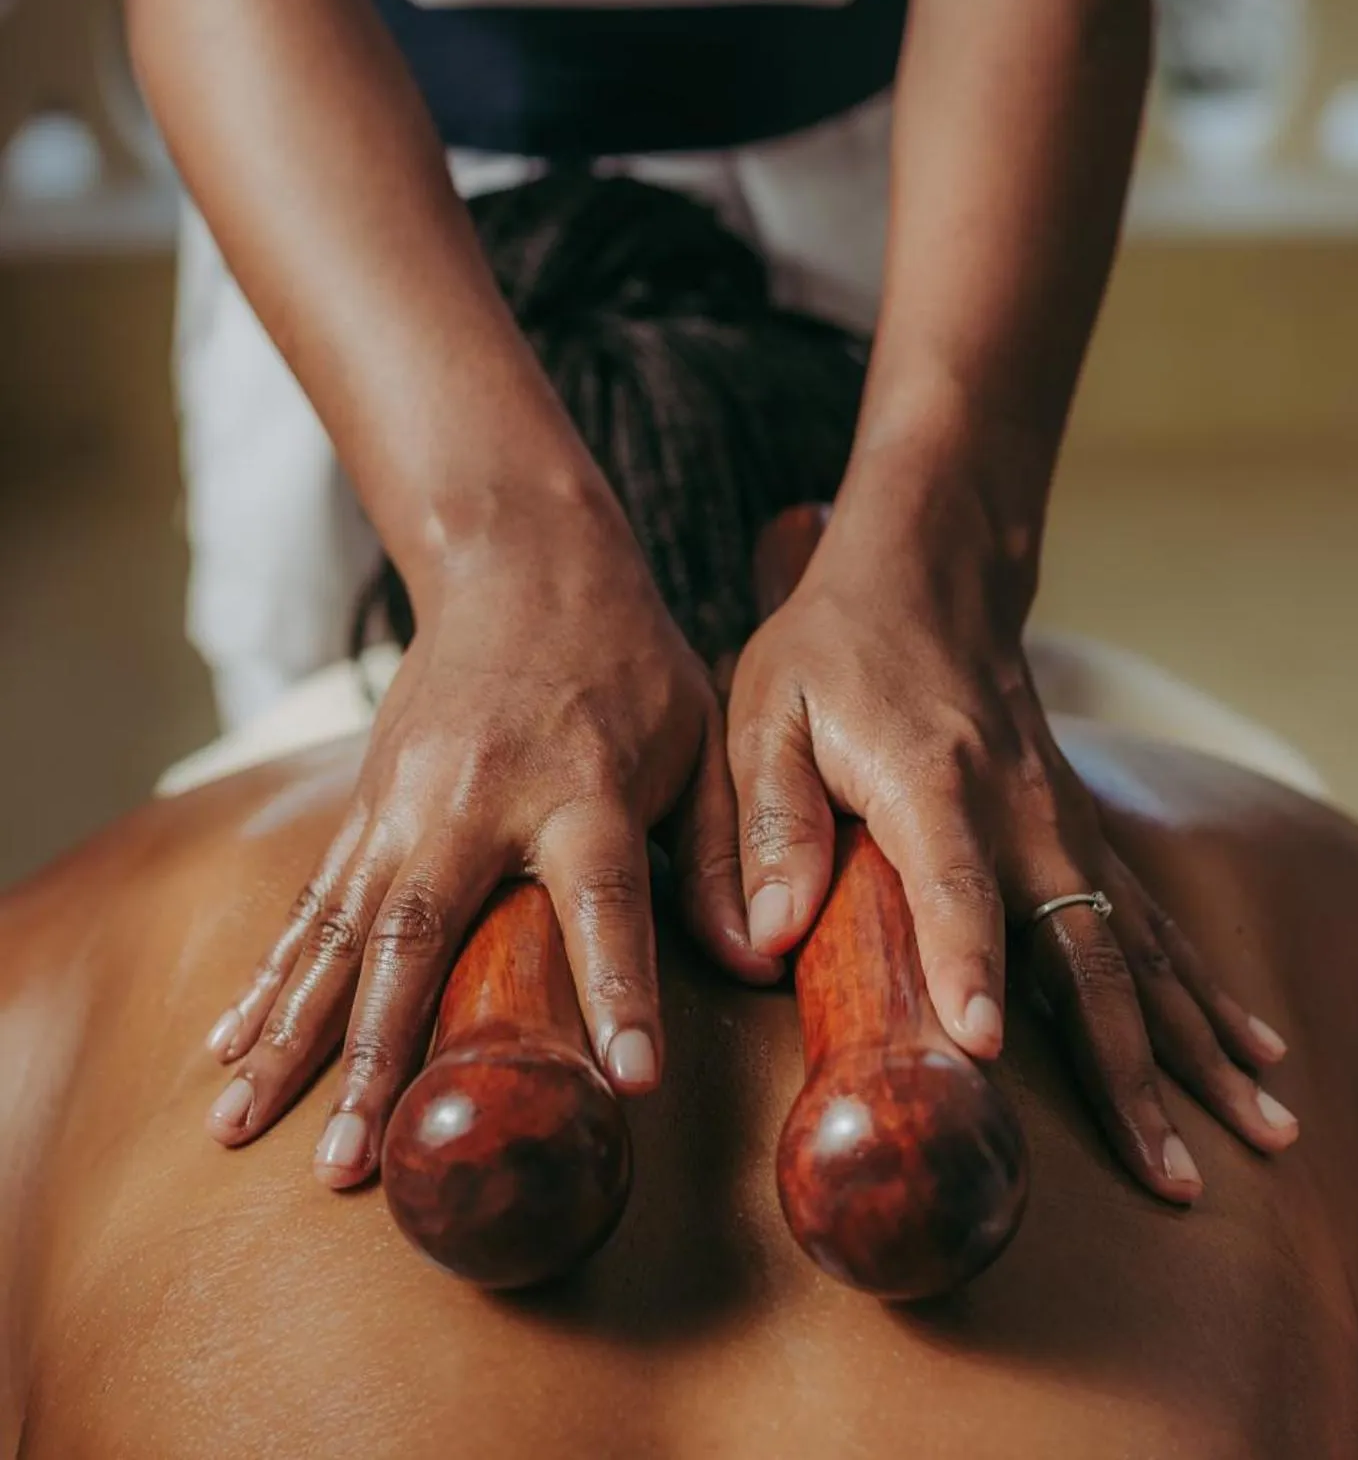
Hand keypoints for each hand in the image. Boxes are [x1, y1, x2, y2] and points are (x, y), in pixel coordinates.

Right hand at [202, 475, 773, 1187]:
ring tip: (242, 1127)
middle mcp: (478, 801)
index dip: (620, 991)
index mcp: (583, 787)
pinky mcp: (365, 804)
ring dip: (294, 1035)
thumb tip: (762, 958)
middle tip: (346, 1166)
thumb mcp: (703, 732)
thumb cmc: (628, 658)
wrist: (519, 556)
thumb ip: (725, 847)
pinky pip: (310, 901)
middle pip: (425, 938)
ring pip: (342, 932)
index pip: (606, 902)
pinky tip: (229, 1044)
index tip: (629, 1081)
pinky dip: (269, 976)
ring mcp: (406, 804)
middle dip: (378, 1055)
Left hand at [726, 474, 1297, 1204]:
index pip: (952, 885)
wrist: (930, 575)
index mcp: (931, 782)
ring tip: (1256, 1136)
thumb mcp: (765, 711)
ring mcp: (1066, 824)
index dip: (965, 962)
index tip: (980, 1044)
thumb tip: (761, 939)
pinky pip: (1156, 923)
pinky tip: (1251, 1055)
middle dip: (1126, 1064)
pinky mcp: (1083, 833)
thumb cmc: (832, 651)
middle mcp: (1020, 810)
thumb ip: (763, 821)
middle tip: (1164, 1172)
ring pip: (1143, 949)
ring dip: (1195, 1047)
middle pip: (1082, 947)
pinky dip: (1203, 992)